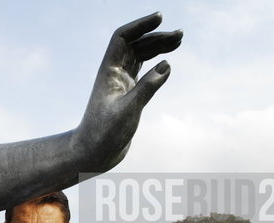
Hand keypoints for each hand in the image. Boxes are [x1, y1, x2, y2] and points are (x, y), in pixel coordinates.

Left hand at [75, 12, 182, 168]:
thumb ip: (147, 88)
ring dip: (157, 48)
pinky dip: (155, 65)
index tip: (160, 17)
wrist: (93, 153)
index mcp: (108, 72)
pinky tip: (167, 62)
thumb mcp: (128, 110)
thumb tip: (167, 64)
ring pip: (140, 58)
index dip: (140, 26)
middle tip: (180, 34)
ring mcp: (121, 85)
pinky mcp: (128, 96)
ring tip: (178, 41)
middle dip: (156, 37)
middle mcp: (113, 74)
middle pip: (135, 46)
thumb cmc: (104, 134)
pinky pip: (143, 73)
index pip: (123, 39)